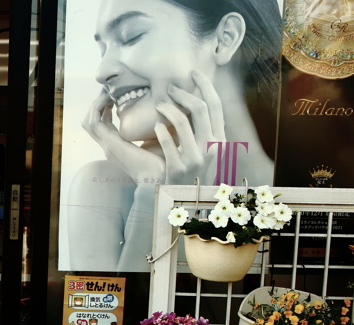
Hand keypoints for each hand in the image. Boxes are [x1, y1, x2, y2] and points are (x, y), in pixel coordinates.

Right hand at [82, 89, 166, 184]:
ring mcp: (107, 145)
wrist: (161, 177)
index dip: (105, 108)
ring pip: (89, 121)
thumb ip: (154, 127)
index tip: (116, 94)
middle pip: (91, 123)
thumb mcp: (157, 139)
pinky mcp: (110, 143)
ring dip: (96, 104)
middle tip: (109, 89)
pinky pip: (94, 122)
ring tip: (108, 91)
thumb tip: (164, 111)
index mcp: (117, 146)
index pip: (102, 125)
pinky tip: (110, 98)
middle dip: (97, 104)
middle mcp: (109, 146)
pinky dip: (98, 108)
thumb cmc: (164, 162)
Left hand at [153, 70, 225, 185]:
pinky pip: (168, 142)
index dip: (205, 85)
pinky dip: (161, 130)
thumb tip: (196, 102)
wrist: (188, 201)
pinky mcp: (178, 169)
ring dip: (168, 108)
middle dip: (184, 92)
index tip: (193, 72)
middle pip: (201, 108)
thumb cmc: (194, 173)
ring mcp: (196, 158)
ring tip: (159, 105)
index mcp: (220, 139)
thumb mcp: (206, 152)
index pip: (215, 104)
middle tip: (170, 87)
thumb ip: (204, 131)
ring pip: (182, 122)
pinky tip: (155, 125)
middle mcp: (212, 147)